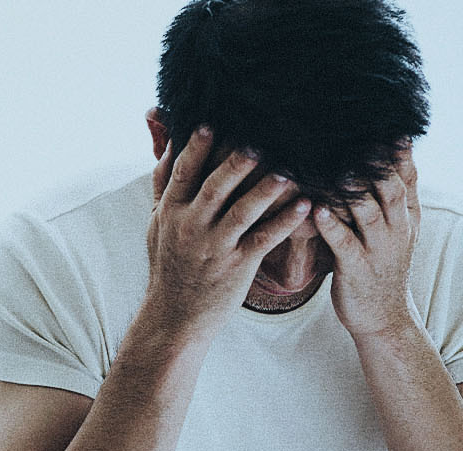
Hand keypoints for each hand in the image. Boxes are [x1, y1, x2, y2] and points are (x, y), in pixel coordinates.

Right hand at [146, 127, 312, 336]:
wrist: (175, 316)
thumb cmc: (170, 265)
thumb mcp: (158, 224)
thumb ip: (164, 184)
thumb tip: (168, 142)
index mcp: (171, 212)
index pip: (183, 172)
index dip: (196, 146)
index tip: (211, 122)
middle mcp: (191, 226)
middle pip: (215, 187)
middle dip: (236, 163)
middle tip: (258, 140)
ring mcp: (215, 247)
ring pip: (243, 212)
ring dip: (267, 189)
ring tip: (288, 169)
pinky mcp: (238, 266)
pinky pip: (264, 239)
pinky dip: (285, 222)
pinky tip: (304, 205)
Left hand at [313, 147, 421, 339]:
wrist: (384, 319)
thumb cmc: (381, 267)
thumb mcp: (397, 228)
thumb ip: (393, 194)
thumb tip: (395, 151)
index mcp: (406, 216)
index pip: (407, 173)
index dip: (396, 147)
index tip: (383, 119)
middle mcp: (396, 228)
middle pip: (390, 185)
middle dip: (375, 160)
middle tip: (355, 132)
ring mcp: (378, 249)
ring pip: (368, 211)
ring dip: (351, 187)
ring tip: (336, 165)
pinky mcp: (356, 269)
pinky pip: (344, 243)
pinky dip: (332, 225)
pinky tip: (317, 209)